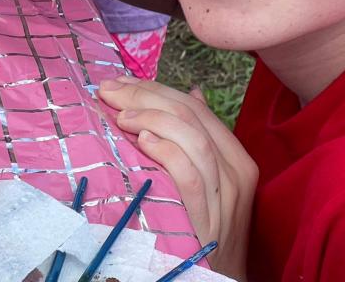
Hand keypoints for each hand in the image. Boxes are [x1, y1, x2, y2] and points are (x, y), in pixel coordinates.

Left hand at [97, 77, 257, 280]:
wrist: (216, 281)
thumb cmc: (207, 230)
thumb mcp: (211, 182)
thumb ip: (201, 140)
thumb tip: (192, 92)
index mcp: (237, 159)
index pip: (195, 107)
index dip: (155, 88)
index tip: (119, 83)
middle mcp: (236, 174)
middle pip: (190, 115)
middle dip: (144, 94)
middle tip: (108, 90)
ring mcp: (222, 199)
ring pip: (191, 136)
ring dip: (149, 116)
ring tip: (118, 114)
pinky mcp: (205, 221)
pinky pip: (188, 174)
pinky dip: (164, 150)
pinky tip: (140, 140)